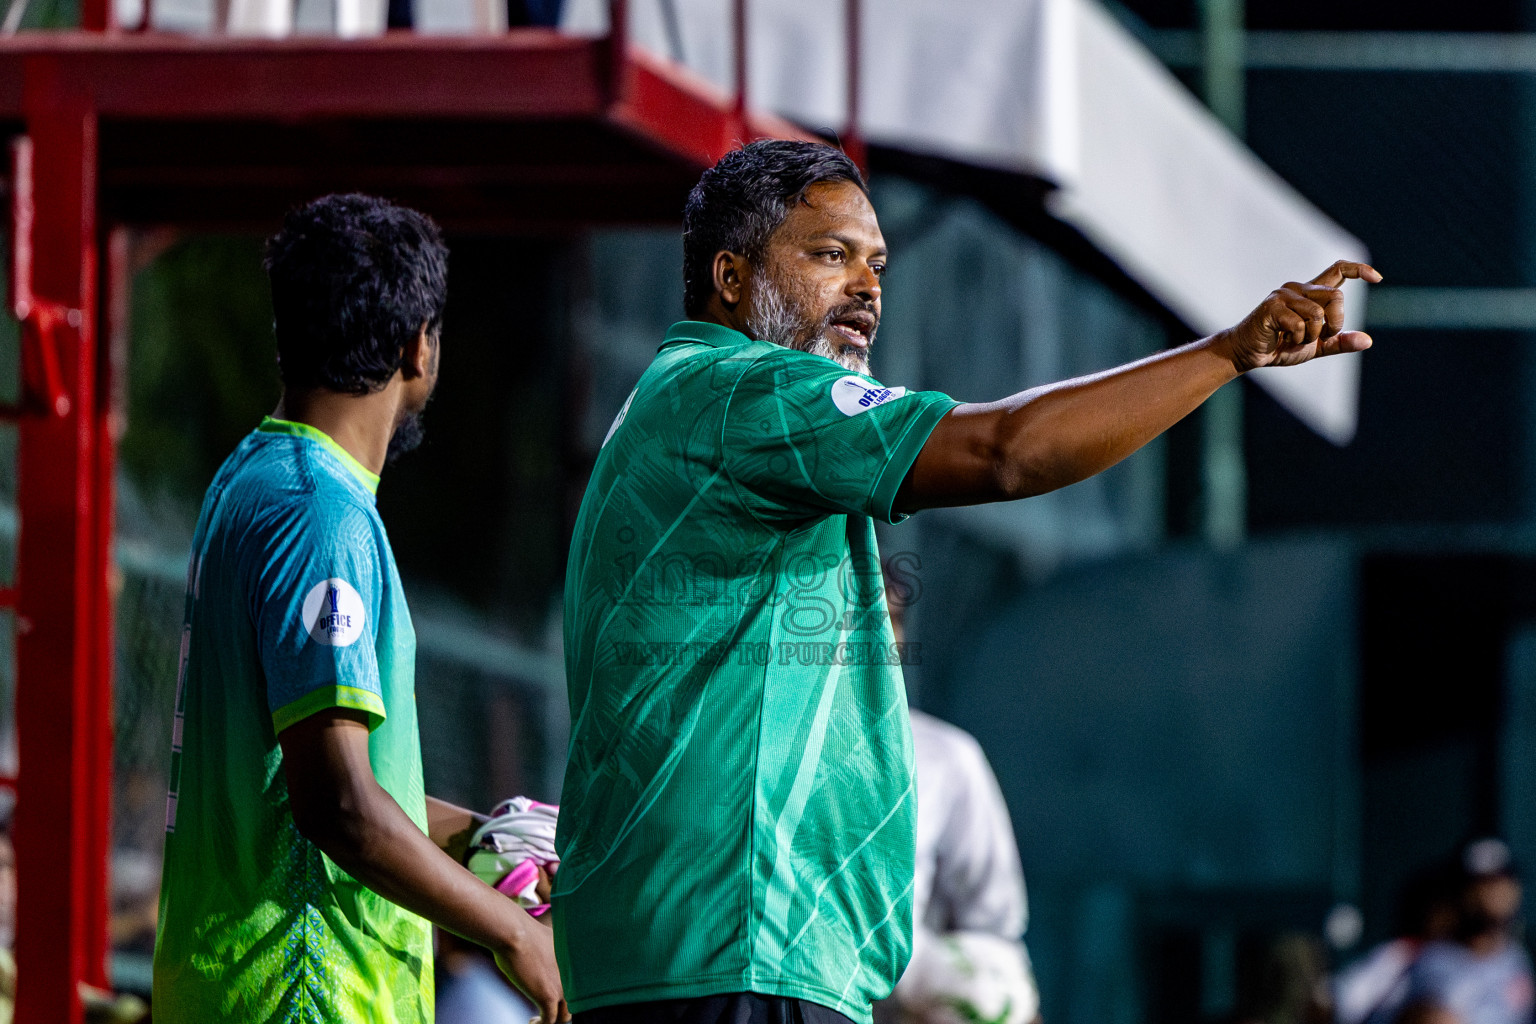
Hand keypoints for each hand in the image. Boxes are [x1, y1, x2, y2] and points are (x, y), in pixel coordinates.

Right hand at [495, 916, 569, 1022]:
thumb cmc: (521, 931)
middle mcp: (573, 974)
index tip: (552, 997)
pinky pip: (550, 1021)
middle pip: (575, 1002)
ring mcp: (562, 986)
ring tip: (537, 1019)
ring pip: (565, 1015)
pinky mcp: (549, 996)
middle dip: (561, 1009)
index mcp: (574, 960)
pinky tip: (531, 1022)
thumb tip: (540, 956)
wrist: (515, 932)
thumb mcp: (544, 940)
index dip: (565, 994)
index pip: (578, 986)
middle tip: (545, 1011)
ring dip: (553, 1020)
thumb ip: (550, 951)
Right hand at [1217, 260, 1381, 371]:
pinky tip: (1281, 339)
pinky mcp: (1272, 307)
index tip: (1377, 278)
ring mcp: (1284, 295)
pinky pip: (1300, 324)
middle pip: (1336, 297)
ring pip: (1318, 314)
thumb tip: (1367, 341)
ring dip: (1311, 336)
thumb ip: (1338, 342)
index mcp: (1311, 294)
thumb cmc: (1279, 347)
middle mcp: (1298, 288)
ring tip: (1293, 339)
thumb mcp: (1315, 346)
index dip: (1359, 270)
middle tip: (1317, 337)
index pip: (1338, 270)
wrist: (1247, 354)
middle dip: (1335, 323)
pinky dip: (1296, 339)